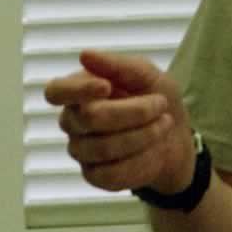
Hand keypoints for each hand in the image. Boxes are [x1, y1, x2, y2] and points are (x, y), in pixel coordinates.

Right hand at [44, 49, 196, 194]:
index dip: (77, 90)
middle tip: (161, 103)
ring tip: (164, 123)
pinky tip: (153, 149)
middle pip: (91, 118)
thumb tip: (84, 55)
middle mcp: (72, 121)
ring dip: (144, 135)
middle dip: (135, 111)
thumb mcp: (147, 74)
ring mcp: (80, 150)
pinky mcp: (94, 176)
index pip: (55, 91)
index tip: (107, 86)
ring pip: (104, 148)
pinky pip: (112, 174)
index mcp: (79, 91)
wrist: (175, 136)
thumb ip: (118, 65)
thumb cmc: (155, 97)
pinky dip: (141, 160)